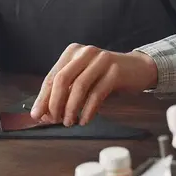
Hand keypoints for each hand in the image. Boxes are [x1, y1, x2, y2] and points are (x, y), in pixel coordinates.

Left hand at [29, 44, 157, 126]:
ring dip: (71, 108)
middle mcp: (85, 52)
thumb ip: (66, 92)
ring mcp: (101, 60)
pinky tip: (84, 120)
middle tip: (53, 120)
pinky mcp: (115, 71)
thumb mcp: (84, 79)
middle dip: (54, 103)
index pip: (52, 76)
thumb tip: (45, 113)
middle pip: (62, 79)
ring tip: (69, 122)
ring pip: (79, 86)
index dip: (43, 97)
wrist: (138, 69)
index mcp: (72, 52)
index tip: (37, 115)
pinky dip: (88, 110)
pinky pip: (97, 93)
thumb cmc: (106, 76)